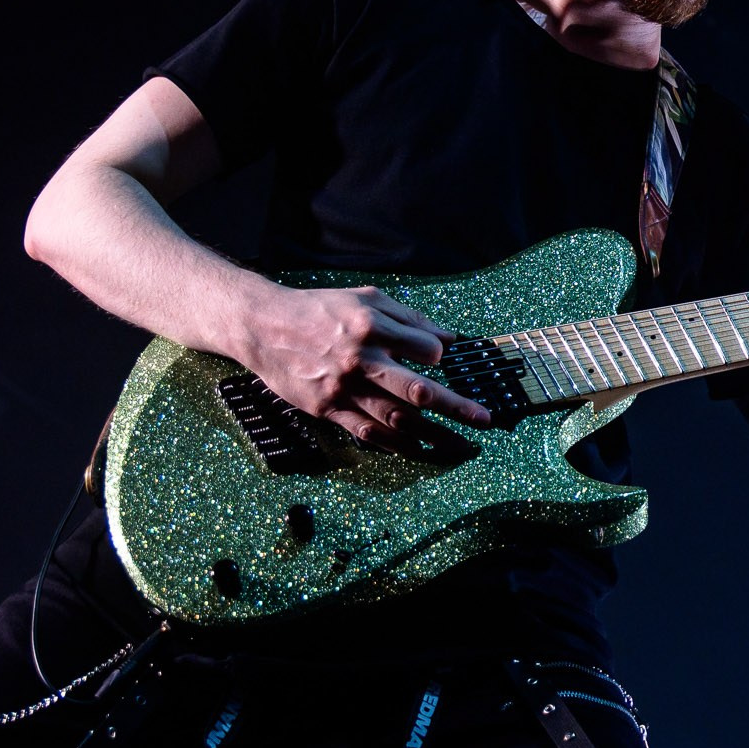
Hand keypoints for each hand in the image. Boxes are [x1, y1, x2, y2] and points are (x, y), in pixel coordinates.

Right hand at [226, 279, 492, 449]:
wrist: (264, 327)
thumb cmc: (319, 309)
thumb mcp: (365, 299)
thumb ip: (407, 317)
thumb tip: (447, 337)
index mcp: (370, 327)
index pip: (423, 348)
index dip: (440, 355)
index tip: (446, 359)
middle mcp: (360, 360)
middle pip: (417, 389)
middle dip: (455, 405)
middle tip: (483, 418)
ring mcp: (343, 388)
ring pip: (395, 416)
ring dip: (430, 433)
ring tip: (456, 443)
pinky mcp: (327, 409)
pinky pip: (366, 430)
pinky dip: (393, 442)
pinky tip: (415, 448)